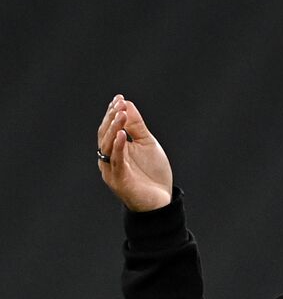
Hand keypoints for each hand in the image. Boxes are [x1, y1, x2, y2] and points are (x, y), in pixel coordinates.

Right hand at [97, 95, 173, 211]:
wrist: (161, 200)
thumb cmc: (152, 172)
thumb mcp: (147, 144)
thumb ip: (137, 126)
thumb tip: (128, 104)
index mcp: (115, 149)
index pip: (110, 128)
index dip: (113, 113)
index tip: (119, 98)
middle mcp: (109, 158)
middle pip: (105, 135)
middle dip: (112, 118)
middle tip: (119, 104)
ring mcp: (112, 170)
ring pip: (108, 146)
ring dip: (114, 129)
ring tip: (121, 114)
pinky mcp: (119, 180)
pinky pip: (116, 161)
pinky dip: (118, 147)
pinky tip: (123, 135)